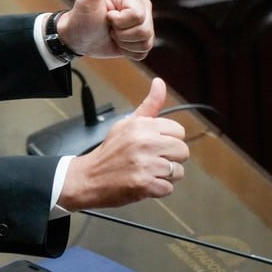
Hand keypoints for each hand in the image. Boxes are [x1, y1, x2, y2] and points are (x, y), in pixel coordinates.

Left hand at [56, 0, 153, 59]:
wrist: (77, 38)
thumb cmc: (81, 17)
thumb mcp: (87, 0)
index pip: (137, 15)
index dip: (119, 22)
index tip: (107, 16)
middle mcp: (142, 7)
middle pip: (145, 30)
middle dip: (122, 34)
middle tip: (108, 27)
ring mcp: (143, 24)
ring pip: (146, 42)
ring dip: (124, 44)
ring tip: (112, 34)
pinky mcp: (141, 40)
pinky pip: (144, 52)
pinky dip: (128, 52)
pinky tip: (118, 43)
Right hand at [57, 78, 188, 210]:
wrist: (89, 177)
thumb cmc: (110, 151)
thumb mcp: (127, 123)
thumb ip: (149, 105)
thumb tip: (159, 83)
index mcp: (141, 125)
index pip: (178, 131)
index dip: (168, 140)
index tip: (155, 144)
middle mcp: (144, 142)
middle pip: (183, 151)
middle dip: (170, 158)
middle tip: (152, 159)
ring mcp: (145, 164)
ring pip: (178, 171)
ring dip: (164, 175)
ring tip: (146, 171)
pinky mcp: (145, 184)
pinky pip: (168, 188)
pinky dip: (158, 189)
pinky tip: (144, 182)